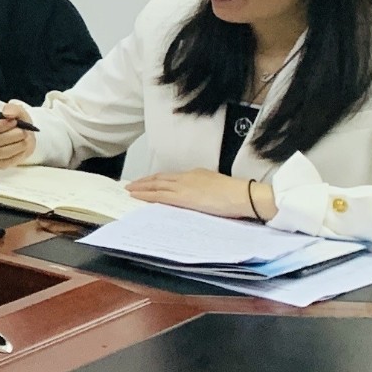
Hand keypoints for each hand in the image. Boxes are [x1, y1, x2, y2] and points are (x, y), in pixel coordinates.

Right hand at [0, 101, 38, 167]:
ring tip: (26, 140)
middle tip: (24, 132)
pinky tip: (22, 149)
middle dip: (14, 136)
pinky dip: (18, 155)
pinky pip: (6, 162)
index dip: (1, 125)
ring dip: (18, 146)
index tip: (15, 122)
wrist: (21, 136)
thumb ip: (12, 108)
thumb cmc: (16, 122)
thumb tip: (7, 114)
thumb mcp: (16, 111)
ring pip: (2, 152)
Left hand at [127, 169, 274, 220]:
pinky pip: (159, 195)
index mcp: (195, 174)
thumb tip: (197, 195)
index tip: (148, 182)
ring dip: (141, 188)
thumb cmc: (235, 194)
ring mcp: (183, 186)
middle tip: (131, 185)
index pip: (171, 177)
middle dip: (144, 182)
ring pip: (156, 185)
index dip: (157, 179)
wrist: (242, 195)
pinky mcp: (182, 197)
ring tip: (130, 190)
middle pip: (160, 178)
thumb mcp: (216, 185)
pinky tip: (137, 197)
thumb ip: (203, 189)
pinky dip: (146, 195)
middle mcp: (186, 177)